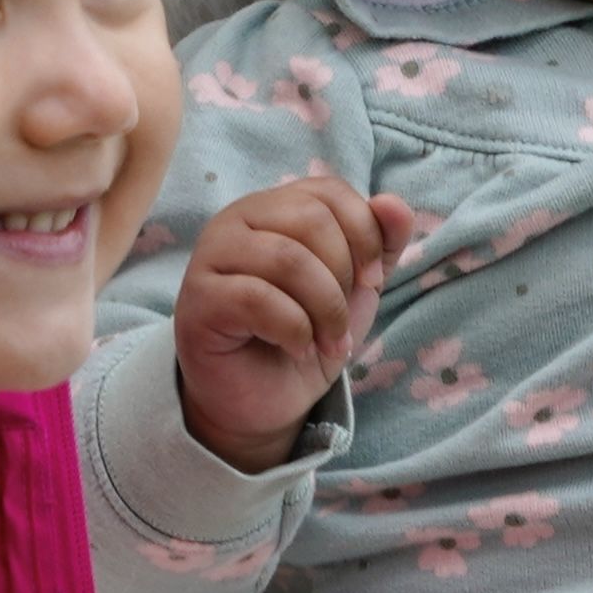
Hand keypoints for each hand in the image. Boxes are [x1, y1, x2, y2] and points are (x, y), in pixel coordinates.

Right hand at [175, 175, 421, 468]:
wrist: (263, 400)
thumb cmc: (306, 334)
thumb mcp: (356, 288)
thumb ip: (380, 243)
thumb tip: (393, 203)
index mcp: (274, 206)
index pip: (328, 191)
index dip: (364, 234)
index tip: (372, 281)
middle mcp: (237, 219)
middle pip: (311, 220)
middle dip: (343, 277)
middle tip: (341, 323)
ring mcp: (211, 256)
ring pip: (287, 259)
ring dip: (324, 310)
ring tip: (327, 343)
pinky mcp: (199, 300)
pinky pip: (257, 299)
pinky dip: (294, 330)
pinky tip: (297, 350)